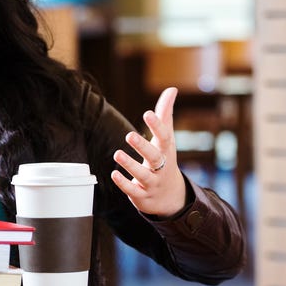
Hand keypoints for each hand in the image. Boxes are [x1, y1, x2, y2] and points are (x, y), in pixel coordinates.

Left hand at [110, 87, 187, 217]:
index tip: (148, 113)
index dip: (158, 126)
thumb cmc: (164, 160)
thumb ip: (165, 114)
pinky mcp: (142, 195)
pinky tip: (113, 174)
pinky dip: (124, 183)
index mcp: (166, 151)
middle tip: (129, 135)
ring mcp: (153, 182)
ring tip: (117, 153)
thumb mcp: (166, 139)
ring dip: (130, 165)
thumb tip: (172, 89)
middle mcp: (161, 167)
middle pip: (155, 157)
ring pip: (143, 175)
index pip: (165, 137)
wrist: (171, 196)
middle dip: (143, 146)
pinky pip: (133, 190)